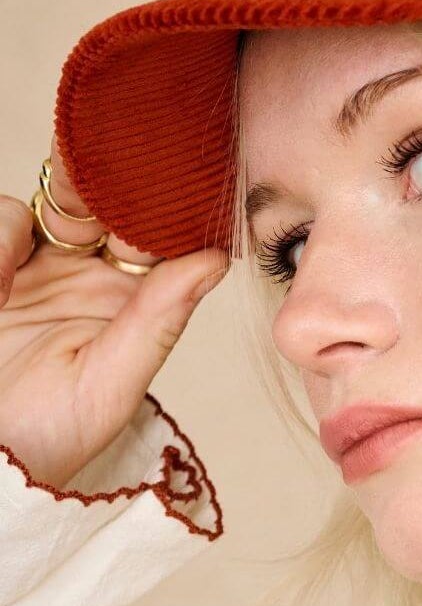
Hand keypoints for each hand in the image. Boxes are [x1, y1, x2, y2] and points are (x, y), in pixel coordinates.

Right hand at [0, 138, 228, 489]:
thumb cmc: (46, 440)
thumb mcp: (108, 385)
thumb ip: (157, 320)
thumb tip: (215, 262)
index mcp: (130, 304)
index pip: (160, 236)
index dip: (171, 201)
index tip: (179, 171)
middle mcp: (87, 275)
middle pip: (107, 199)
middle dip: (108, 177)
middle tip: (105, 166)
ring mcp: (38, 265)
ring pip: (53, 198)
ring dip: (50, 207)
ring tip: (22, 277)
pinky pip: (3, 220)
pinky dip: (0, 241)